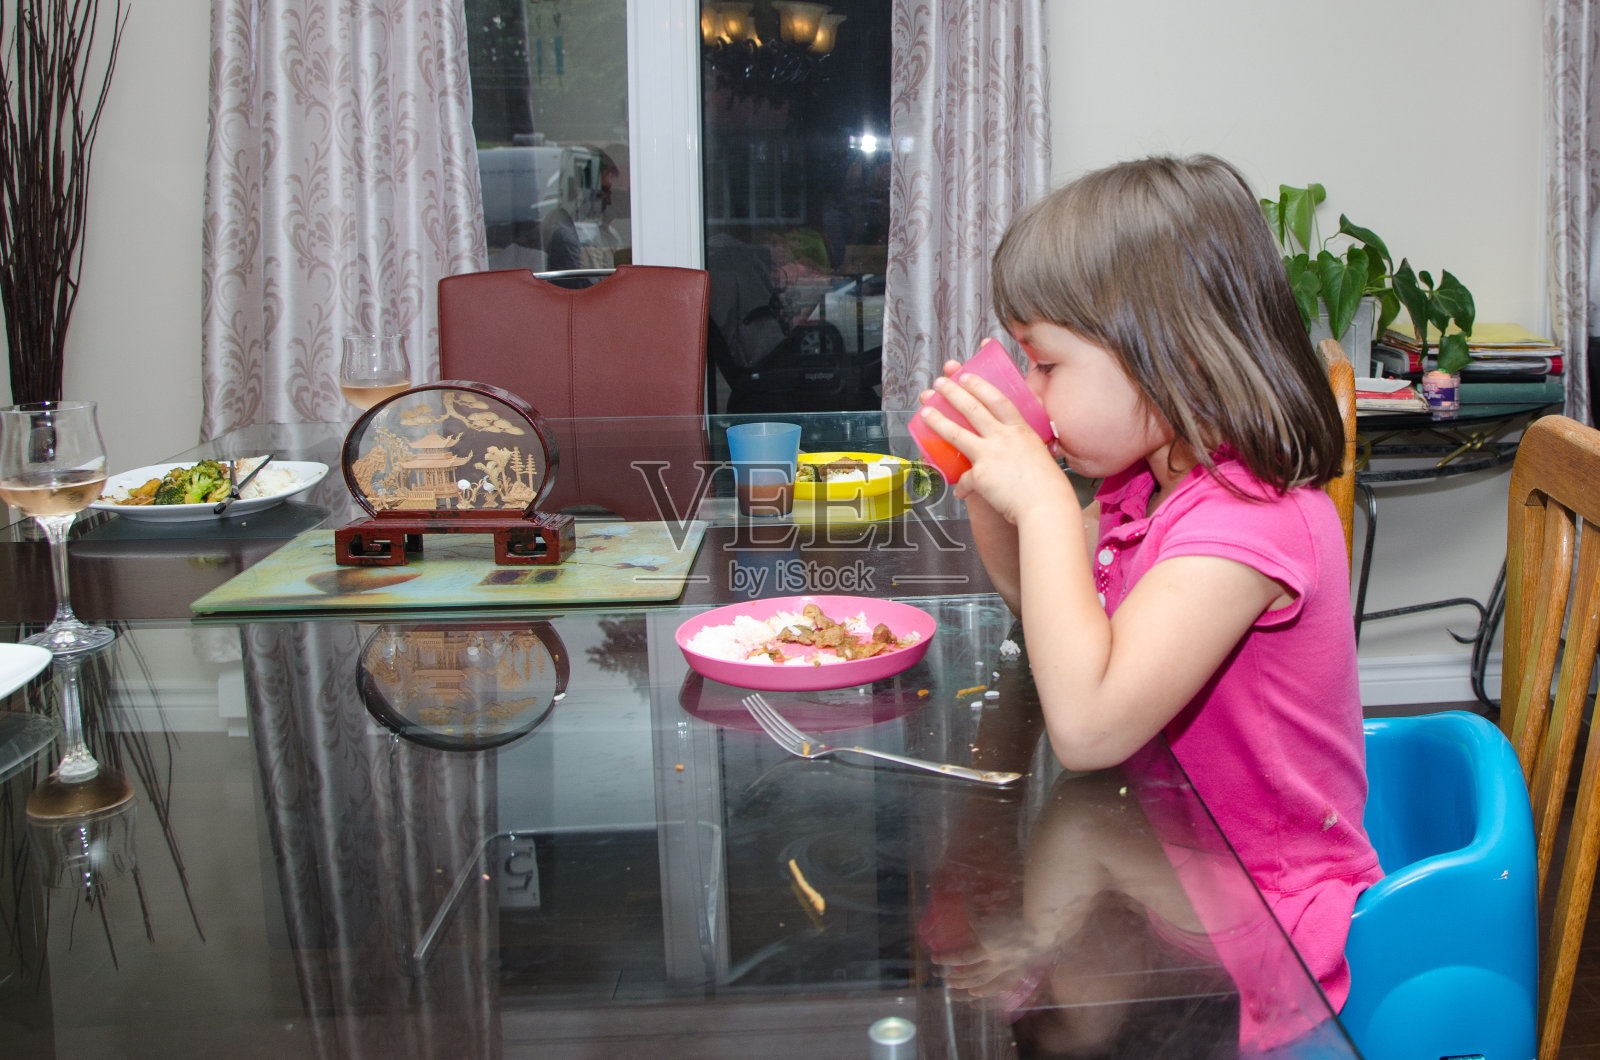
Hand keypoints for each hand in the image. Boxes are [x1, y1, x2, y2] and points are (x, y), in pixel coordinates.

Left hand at [918, 360, 1069, 522]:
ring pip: (957, 433)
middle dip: (953, 392)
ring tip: (925, 410)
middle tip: (940, 382)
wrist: (1046, 506)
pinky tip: (956, 490)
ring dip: (938, 420)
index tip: (966, 375)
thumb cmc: (1049, 486)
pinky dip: (962, 487)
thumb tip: (1010, 456)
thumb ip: (1022, 449)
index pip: (997, 400)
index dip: (979, 386)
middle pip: (973, 409)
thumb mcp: (1039, 455)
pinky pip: (965, 479)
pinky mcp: (980, 475)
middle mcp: (1004, 438)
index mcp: (1021, 431)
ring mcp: (990, 454)